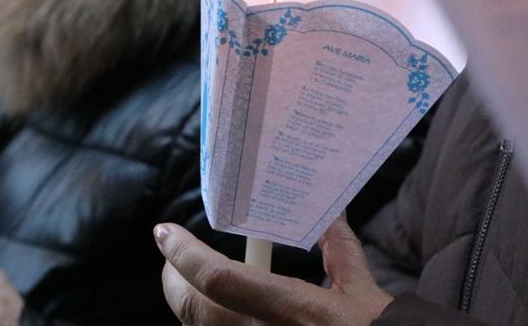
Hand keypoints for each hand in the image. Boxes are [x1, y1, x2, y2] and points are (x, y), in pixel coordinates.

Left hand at [155, 216, 392, 325]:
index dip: (185, 253)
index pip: (219, 279)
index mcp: (292, 312)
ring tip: (191, 278)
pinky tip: (217, 311)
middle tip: (175, 253)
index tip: (164, 231)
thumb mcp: (364, 294)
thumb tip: (329, 211)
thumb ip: (339, 250)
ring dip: (189, 302)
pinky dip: (208, 323)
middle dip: (175, 276)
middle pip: (193, 309)